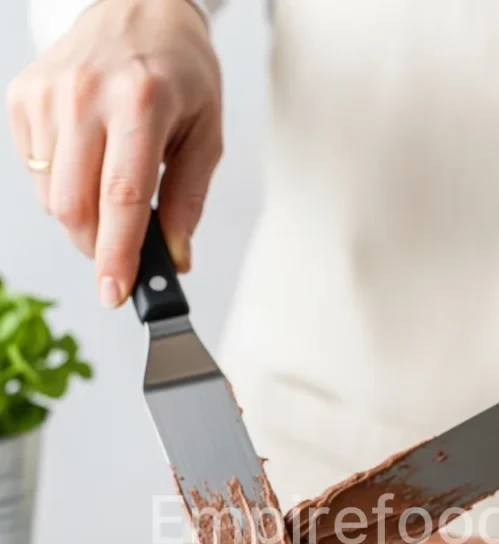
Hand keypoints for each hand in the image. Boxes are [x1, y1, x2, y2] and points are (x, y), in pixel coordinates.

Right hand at [6, 0, 221, 306]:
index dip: (116, 254)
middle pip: (75, 208)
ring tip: (111, 186)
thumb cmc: (178, 72)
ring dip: (83, 217)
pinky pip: (36, 173)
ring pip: (52, 198)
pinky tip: (89, 158)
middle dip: (97, 247)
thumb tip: (175, 257)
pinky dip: (64, 186)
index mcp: (140, 102)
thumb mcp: (206, 136)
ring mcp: (48, 95)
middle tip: (122, 250)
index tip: (114, 293)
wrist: (140, 7)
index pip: (121, 197)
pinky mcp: (23, 98)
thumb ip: (190, 202)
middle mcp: (86, 95)